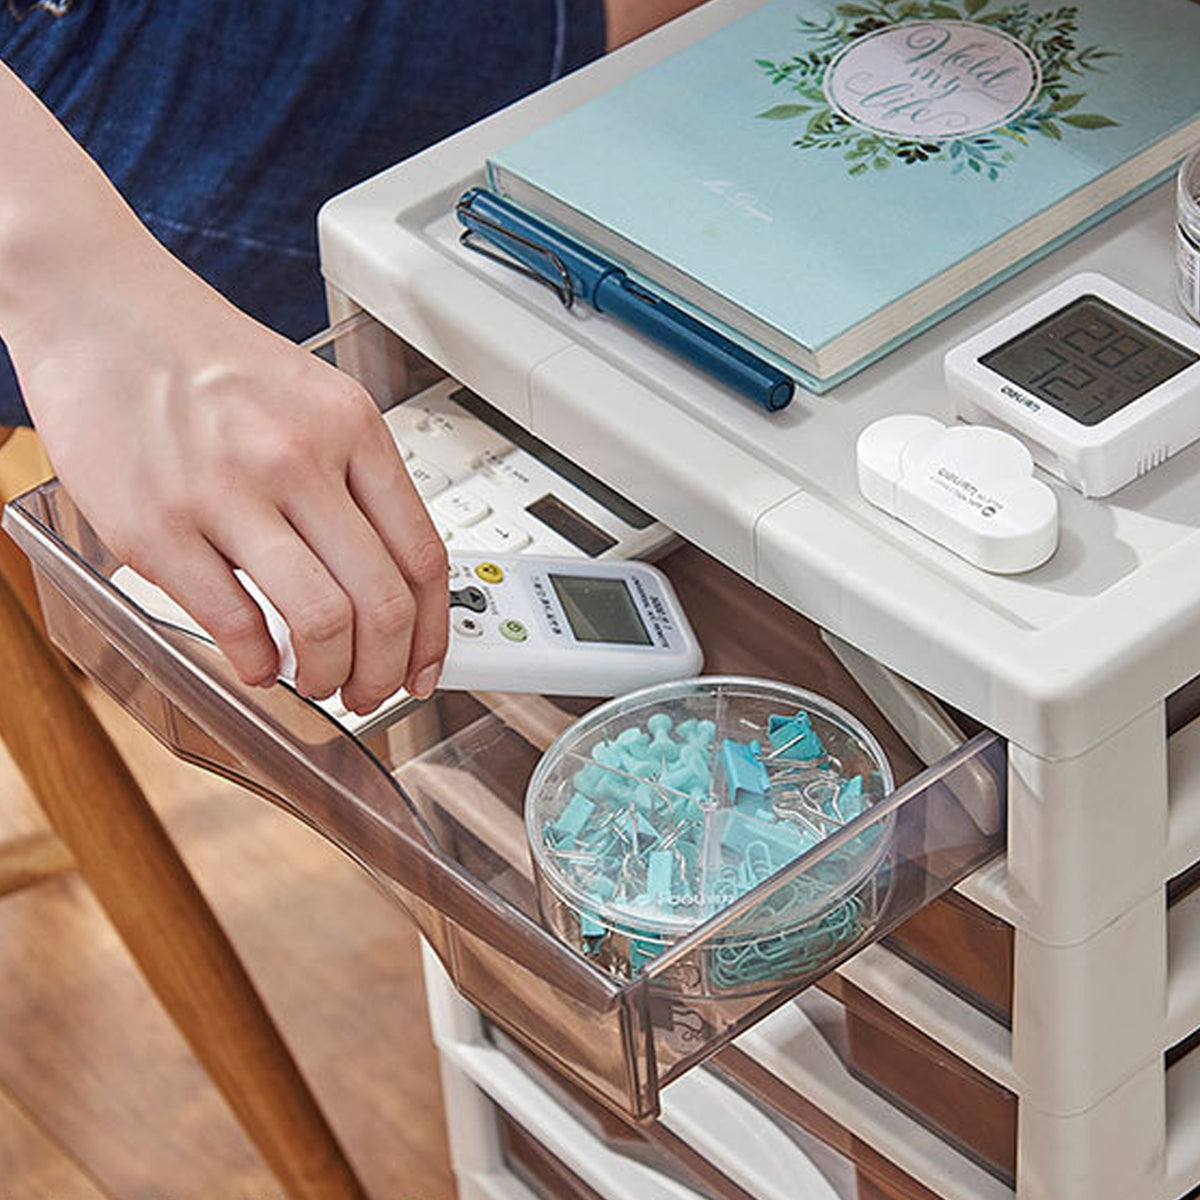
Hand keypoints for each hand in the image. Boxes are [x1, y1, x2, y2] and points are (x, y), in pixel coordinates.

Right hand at [8, 232, 448, 713]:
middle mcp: (299, 458)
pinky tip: (257, 663)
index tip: (425, 667)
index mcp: (351, 429)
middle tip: (369, 692)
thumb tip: (390, 577)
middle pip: (383, 602)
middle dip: (384, 672)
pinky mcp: (157, 527)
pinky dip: (257, 665)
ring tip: (316, 681)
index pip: (423, 556)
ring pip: (320, 622)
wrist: (101, 307)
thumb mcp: (315, 399)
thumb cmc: (207, 360)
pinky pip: (233, 624)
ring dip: (328, 676)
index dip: (432, 632)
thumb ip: (356, 480)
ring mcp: (227, 493)